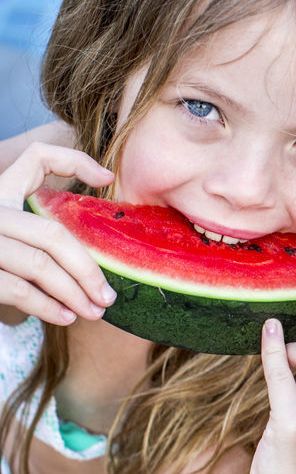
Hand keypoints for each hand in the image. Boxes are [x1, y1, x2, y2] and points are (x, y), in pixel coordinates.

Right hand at [0, 142, 115, 323]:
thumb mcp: (15, 232)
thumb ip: (42, 227)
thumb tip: (99, 214)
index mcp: (1, 194)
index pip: (36, 158)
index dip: (73, 160)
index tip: (107, 179)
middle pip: (51, 233)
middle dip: (87, 268)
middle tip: (107, 296)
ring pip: (39, 265)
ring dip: (74, 294)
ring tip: (93, 311)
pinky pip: (19, 290)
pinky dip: (48, 307)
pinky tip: (65, 316)